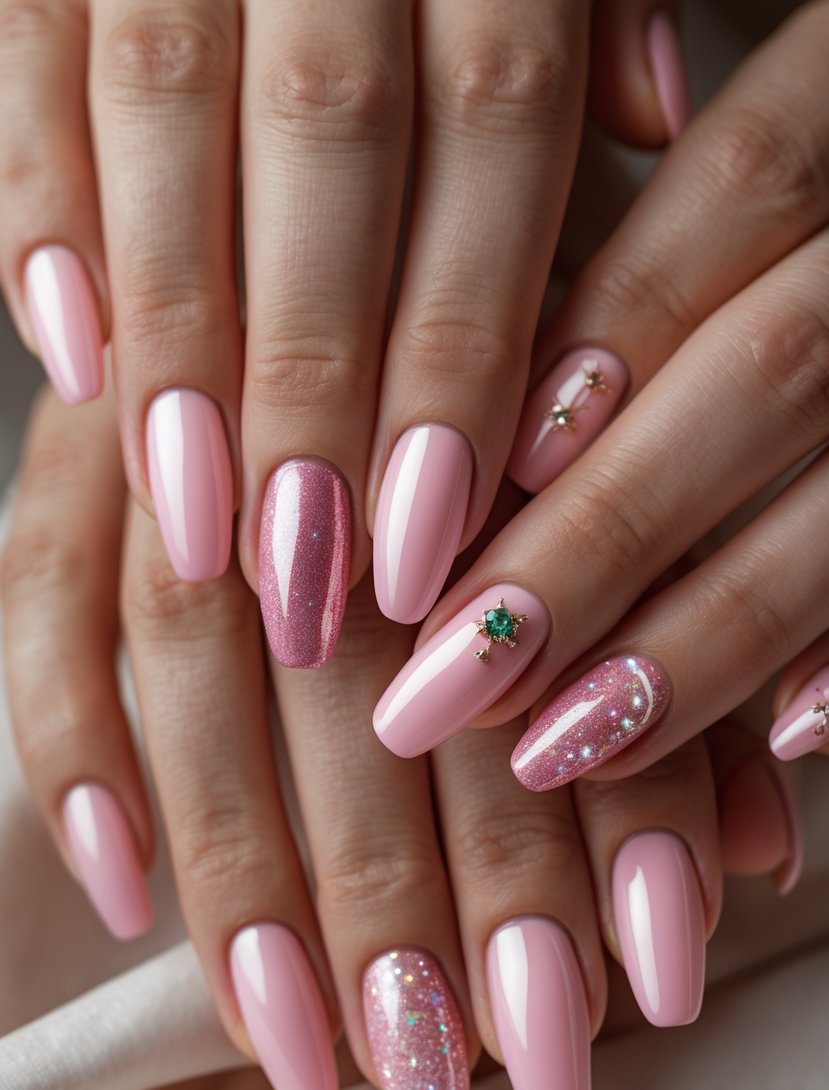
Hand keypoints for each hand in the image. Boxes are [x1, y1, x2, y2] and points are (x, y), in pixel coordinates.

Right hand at [0, 0, 689, 660]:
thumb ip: (595, 10)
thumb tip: (650, 114)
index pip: (491, 130)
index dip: (456, 347)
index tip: (430, 533)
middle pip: (329, 149)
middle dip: (313, 382)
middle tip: (308, 578)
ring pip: (169, 119)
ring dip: (179, 343)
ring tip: (192, 524)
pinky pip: (30, 61)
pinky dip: (44, 216)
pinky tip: (69, 364)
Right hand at [1, 381, 797, 1089]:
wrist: (376, 169)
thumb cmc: (521, 326)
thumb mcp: (626, 466)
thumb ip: (673, 642)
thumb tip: (754, 855)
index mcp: (494, 375)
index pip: (541, 641)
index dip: (573, 822)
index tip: (609, 993)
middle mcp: (322, 384)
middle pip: (358, 667)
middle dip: (408, 887)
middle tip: (453, 1074)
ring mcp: (181, 400)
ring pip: (194, 652)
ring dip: (247, 865)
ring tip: (304, 1045)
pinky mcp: (78, 432)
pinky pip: (44, 590)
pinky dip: (77, 743)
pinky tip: (126, 889)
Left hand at [371, 5, 828, 794]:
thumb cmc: (742, 223)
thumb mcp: (660, 181)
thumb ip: (586, 240)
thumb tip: (430, 408)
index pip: (744, 186)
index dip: (609, 334)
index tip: (444, 485)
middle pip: (772, 371)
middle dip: (599, 537)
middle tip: (445, 676)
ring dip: (699, 636)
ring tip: (554, 746)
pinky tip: (783, 739)